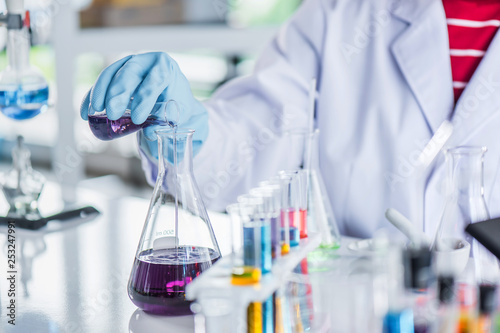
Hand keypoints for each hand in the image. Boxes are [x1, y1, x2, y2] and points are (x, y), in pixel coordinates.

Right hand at [80, 52, 207, 158]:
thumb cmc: (177, 105)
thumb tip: (151, 133)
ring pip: (111, 74)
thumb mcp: (177, 113)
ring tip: (94, 112)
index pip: (154, 80)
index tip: (137, 119)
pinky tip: (85, 112)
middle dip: (118, 93)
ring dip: (101, 93)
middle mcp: (146, 61)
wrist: (172, 99)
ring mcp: (128, 64)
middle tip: (112, 114)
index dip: (144, 99)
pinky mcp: (116, 73)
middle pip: (129, 73)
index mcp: (165, 67)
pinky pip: (101, 83)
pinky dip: (92, 97)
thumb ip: (164, 122)